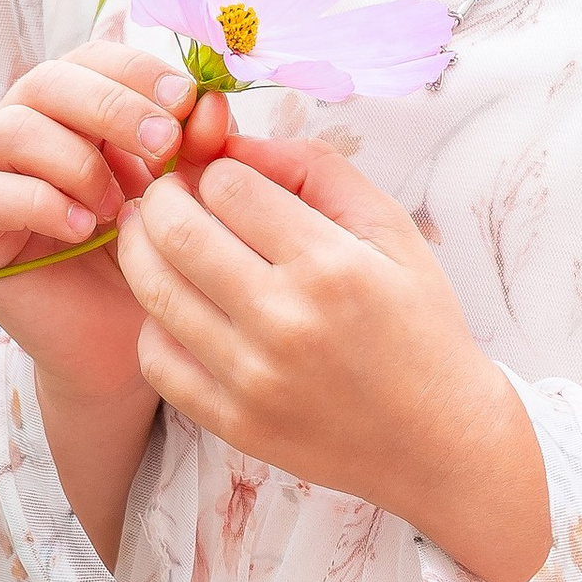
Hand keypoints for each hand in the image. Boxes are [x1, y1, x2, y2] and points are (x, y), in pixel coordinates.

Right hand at [0, 43, 230, 562]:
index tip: (189, 103)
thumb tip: (210, 104)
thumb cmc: (155, 261)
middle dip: (112, 106)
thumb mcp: (182, 195)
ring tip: (120, 205)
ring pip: (10, 127)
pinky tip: (85, 228)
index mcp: (71, 108)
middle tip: (164, 145)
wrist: (125, 346)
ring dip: (76, 157)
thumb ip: (195, 147)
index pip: (92, 57)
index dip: (138, 72)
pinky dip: (41, 202)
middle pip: (46, 80)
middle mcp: (18, 130)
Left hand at [116, 134, 552, 581]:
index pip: (226, 186)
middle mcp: (286, 320)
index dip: (216, 170)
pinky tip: (177, 307)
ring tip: (153, 236)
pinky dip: (154, 322)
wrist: (439, 439)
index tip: (224, 181)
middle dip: (161, 197)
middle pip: (175, 231)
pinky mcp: (233, 421)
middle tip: (168, 195)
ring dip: (141, 250)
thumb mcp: (391, 229)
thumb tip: (233, 142)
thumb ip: (314, 171)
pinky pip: (156, 358)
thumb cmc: (418, 325)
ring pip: (154, 290)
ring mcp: (253, 377)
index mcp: (330, 264)